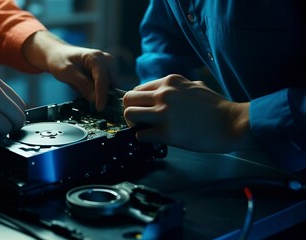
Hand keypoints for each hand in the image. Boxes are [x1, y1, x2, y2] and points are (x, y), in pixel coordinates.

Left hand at [23, 31, 113, 110]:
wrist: (58, 54)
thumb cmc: (60, 60)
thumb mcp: (67, 73)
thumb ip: (82, 84)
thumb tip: (95, 98)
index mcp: (96, 57)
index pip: (103, 79)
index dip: (102, 95)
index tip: (99, 108)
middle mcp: (105, 59)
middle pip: (111, 83)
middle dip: (102, 94)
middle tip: (86, 98)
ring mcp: (107, 65)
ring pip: (110, 85)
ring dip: (98, 91)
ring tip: (80, 86)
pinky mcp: (106, 71)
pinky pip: (106, 85)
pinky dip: (97, 90)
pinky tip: (85, 86)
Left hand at [123, 74, 254, 152]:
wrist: (233, 123)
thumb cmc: (216, 107)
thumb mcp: (194, 86)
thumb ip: (175, 87)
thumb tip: (161, 92)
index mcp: (169, 82)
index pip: (137, 89)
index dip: (137, 102)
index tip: (143, 110)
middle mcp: (164, 94)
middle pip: (127, 100)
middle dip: (130, 111)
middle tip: (139, 121)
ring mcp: (164, 113)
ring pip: (129, 115)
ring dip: (133, 125)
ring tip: (144, 130)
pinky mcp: (167, 133)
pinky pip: (141, 135)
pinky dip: (144, 138)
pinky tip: (154, 139)